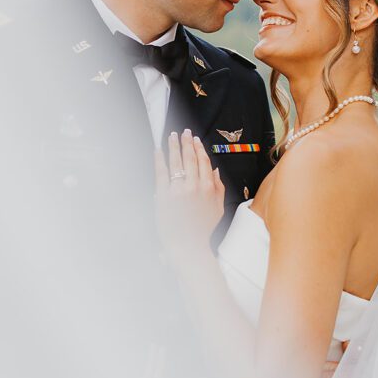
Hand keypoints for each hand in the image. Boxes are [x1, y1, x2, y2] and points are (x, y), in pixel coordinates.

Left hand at [155, 130, 224, 267]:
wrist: (187, 245)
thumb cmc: (203, 229)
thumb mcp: (218, 209)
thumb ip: (219, 188)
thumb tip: (215, 170)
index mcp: (208, 188)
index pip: (203, 162)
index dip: (199, 149)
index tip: (195, 140)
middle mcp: (194, 186)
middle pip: (189, 158)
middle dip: (186, 142)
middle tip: (183, 132)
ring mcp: (178, 190)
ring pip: (176, 162)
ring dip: (173, 146)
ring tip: (172, 136)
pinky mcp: (163, 195)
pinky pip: (161, 173)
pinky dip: (159, 160)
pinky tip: (158, 150)